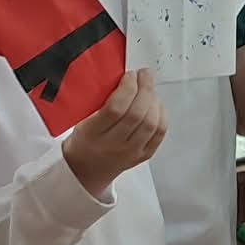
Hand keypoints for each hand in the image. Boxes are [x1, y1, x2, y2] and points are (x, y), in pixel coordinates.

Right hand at [61, 70, 166, 197]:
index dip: (127, 88)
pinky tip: (156, 103)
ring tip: (149, 88)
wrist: (87, 169)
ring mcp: (131, 152)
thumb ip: (99, 101)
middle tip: (145, 75)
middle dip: (145, 89)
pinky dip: (162, 114)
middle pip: (138, 115)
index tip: (129, 75)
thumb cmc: (85, 139)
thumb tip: (122, 76)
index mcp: (93, 134)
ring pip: (152, 123)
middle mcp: (114, 145)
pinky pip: (160, 133)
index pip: (115, 109)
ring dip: (154, 100)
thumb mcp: (82, 120)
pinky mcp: (145, 155)